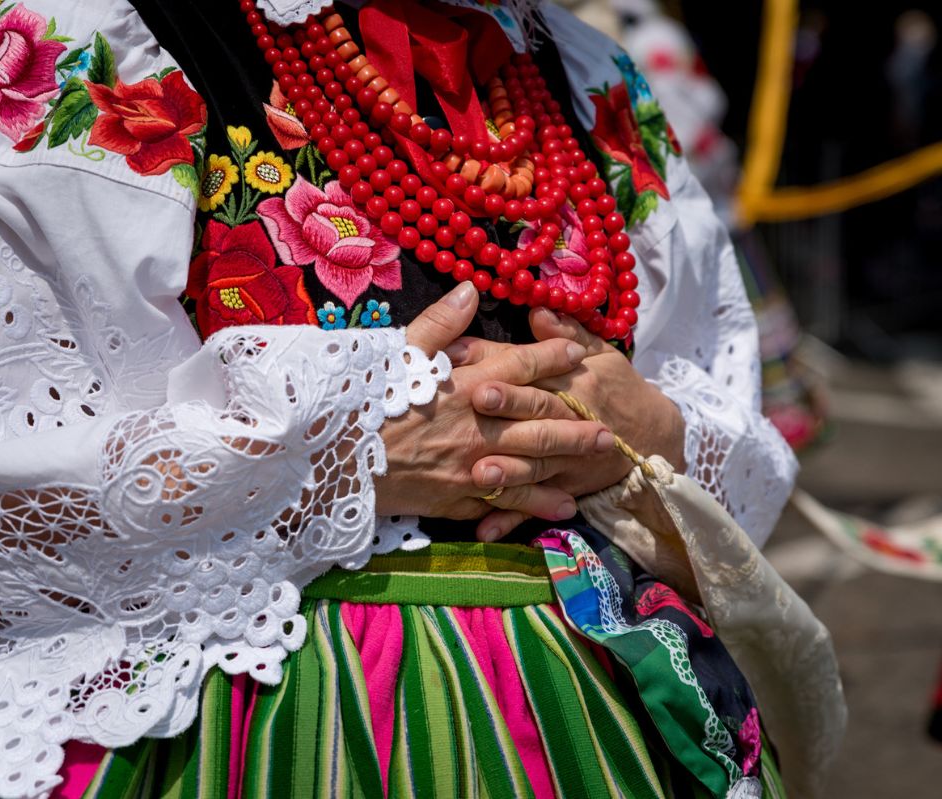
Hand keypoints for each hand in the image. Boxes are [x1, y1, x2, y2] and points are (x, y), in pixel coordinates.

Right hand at [373, 283, 615, 521]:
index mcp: (464, 384)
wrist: (332, 460)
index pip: (519, 366)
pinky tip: (565, 506)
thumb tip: (471, 290)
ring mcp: (472, 464)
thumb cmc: (361, 402)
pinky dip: (537, 504)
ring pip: (533, 462)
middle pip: (538, 419)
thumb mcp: (395, 353)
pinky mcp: (459, 496)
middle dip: (576, 418)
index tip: (579, 353)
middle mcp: (477, 425)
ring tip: (600, 457)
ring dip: (569, 460)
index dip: (552, 358)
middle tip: (609, 420)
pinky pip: (507, 499)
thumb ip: (438, 323)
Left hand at [454, 307, 685, 540]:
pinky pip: (535, 506)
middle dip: (508, 405)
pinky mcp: (564, 487)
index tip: (467, 354)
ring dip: (509, 469)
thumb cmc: (618, 388)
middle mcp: (568, 418)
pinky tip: (483, 530)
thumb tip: (537, 310)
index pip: (532, 366)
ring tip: (480, 474)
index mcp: (572, 380)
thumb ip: (567, 332)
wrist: (656, 437)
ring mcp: (566, 458)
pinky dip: (510, 519)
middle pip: (536, 410)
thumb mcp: (600, 353)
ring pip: (535, 463)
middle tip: (478, 399)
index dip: (500, 360)